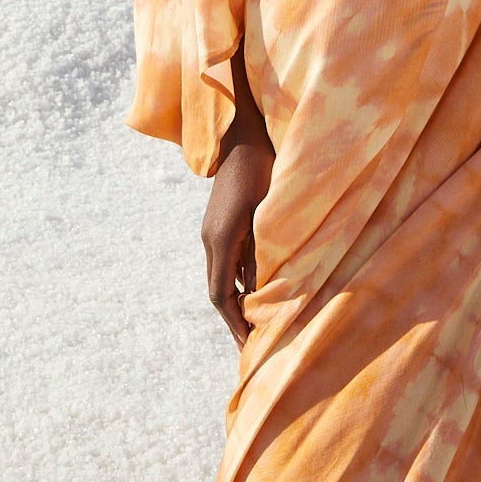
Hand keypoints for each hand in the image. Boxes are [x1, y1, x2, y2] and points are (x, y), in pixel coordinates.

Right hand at [201, 107, 274, 349]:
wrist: (243, 135)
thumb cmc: (264, 166)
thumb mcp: (270, 211)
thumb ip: (265, 250)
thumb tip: (260, 290)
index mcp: (222, 237)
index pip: (221, 293)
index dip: (234, 321)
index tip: (250, 344)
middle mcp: (211, 239)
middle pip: (218, 291)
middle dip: (234, 320)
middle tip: (252, 347)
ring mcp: (212, 232)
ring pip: (220, 278)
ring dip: (235, 303)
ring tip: (255, 327)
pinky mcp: (218, 225)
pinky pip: (225, 263)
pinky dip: (237, 283)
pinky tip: (253, 293)